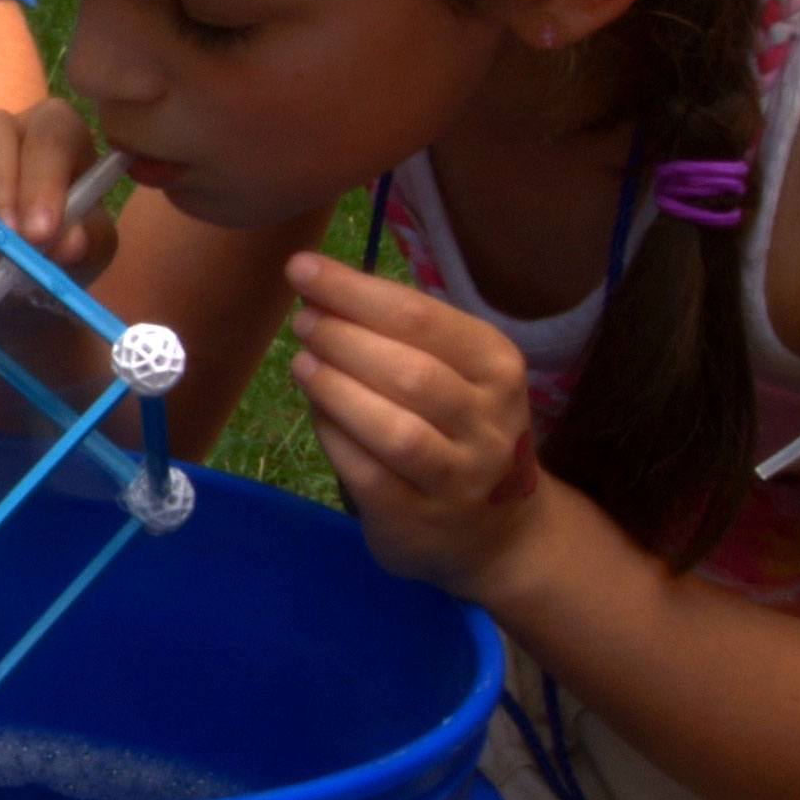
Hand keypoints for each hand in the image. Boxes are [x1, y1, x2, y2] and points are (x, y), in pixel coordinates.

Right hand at [0, 97, 117, 303]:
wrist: (7, 297)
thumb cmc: (51, 262)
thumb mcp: (82, 257)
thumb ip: (85, 243)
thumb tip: (68, 241)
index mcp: (53, 138)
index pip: (51, 129)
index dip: (44, 175)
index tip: (41, 232)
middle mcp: (1, 133)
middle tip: (4, 239)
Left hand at [284, 251, 548, 600]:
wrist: (494, 531)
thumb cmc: (456, 427)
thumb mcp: (450, 370)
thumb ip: (396, 333)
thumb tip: (318, 290)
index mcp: (497, 366)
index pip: (421, 317)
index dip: (354, 291)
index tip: (301, 268)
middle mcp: (488, 422)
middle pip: (409, 370)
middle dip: (343, 338)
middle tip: (303, 321)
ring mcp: (459, 477)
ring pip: (394, 428)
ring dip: (336, 389)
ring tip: (301, 363)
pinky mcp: (419, 519)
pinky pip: (369, 474)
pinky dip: (335, 437)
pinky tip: (317, 412)